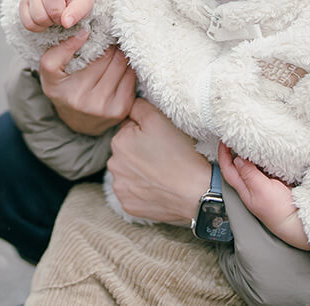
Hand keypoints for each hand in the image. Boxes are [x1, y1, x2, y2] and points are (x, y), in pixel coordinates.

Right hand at [20, 0, 93, 31]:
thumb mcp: (84, 2)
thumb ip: (78, 12)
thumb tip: (66, 23)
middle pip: (53, 11)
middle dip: (60, 18)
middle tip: (63, 12)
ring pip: (38, 18)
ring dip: (49, 22)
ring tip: (53, 15)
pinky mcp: (23, 4)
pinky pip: (29, 24)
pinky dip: (38, 27)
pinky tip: (45, 19)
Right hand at [39, 30, 135, 135]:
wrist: (77, 122)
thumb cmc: (64, 89)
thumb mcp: (50, 70)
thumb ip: (59, 49)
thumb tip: (84, 31)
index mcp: (64, 89)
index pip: (83, 55)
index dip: (91, 39)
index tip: (90, 32)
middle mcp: (84, 101)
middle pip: (108, 58)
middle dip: (109, 46)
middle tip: (107, 40)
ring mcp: (104, 107)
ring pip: (121, 65)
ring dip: (119, 54)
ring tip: (113, 51)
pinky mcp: (120, 110)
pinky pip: (130, 77)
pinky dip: (127, 68)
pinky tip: (118, 66)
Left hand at [106, 99, 210, 225]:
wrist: (196, 192)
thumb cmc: (179, 154)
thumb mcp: (159, 119)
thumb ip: (138, 106)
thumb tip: (129, 104)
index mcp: (117, 142)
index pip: (128, 130)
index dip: (146, 133)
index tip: (160, 141)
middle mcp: (113, 166)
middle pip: (127, 152)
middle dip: (140, 151)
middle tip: (164, 156)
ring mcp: (120, 188)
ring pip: (129, 172)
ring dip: (140, 171)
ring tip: (162, 172)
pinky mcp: (128, 205)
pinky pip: (133, 193)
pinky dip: (143, 190)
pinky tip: (158, 187)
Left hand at [218, 143, 309, 250]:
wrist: (300, 222)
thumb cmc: (279, 211)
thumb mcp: (261, 190)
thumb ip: (249, 174)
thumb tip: (237, 159)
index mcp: (244, 189)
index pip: (228, 169)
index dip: (223, 154)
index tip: (224, 140)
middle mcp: (252, 186)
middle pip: (239, 165)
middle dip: (236, 150)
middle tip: (238, 136)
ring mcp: (265, 184)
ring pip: (254, 164)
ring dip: (252, 153)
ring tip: (252, 140)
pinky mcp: (277, 182)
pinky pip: (268, 166)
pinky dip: (266, 157)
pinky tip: (269, 150)